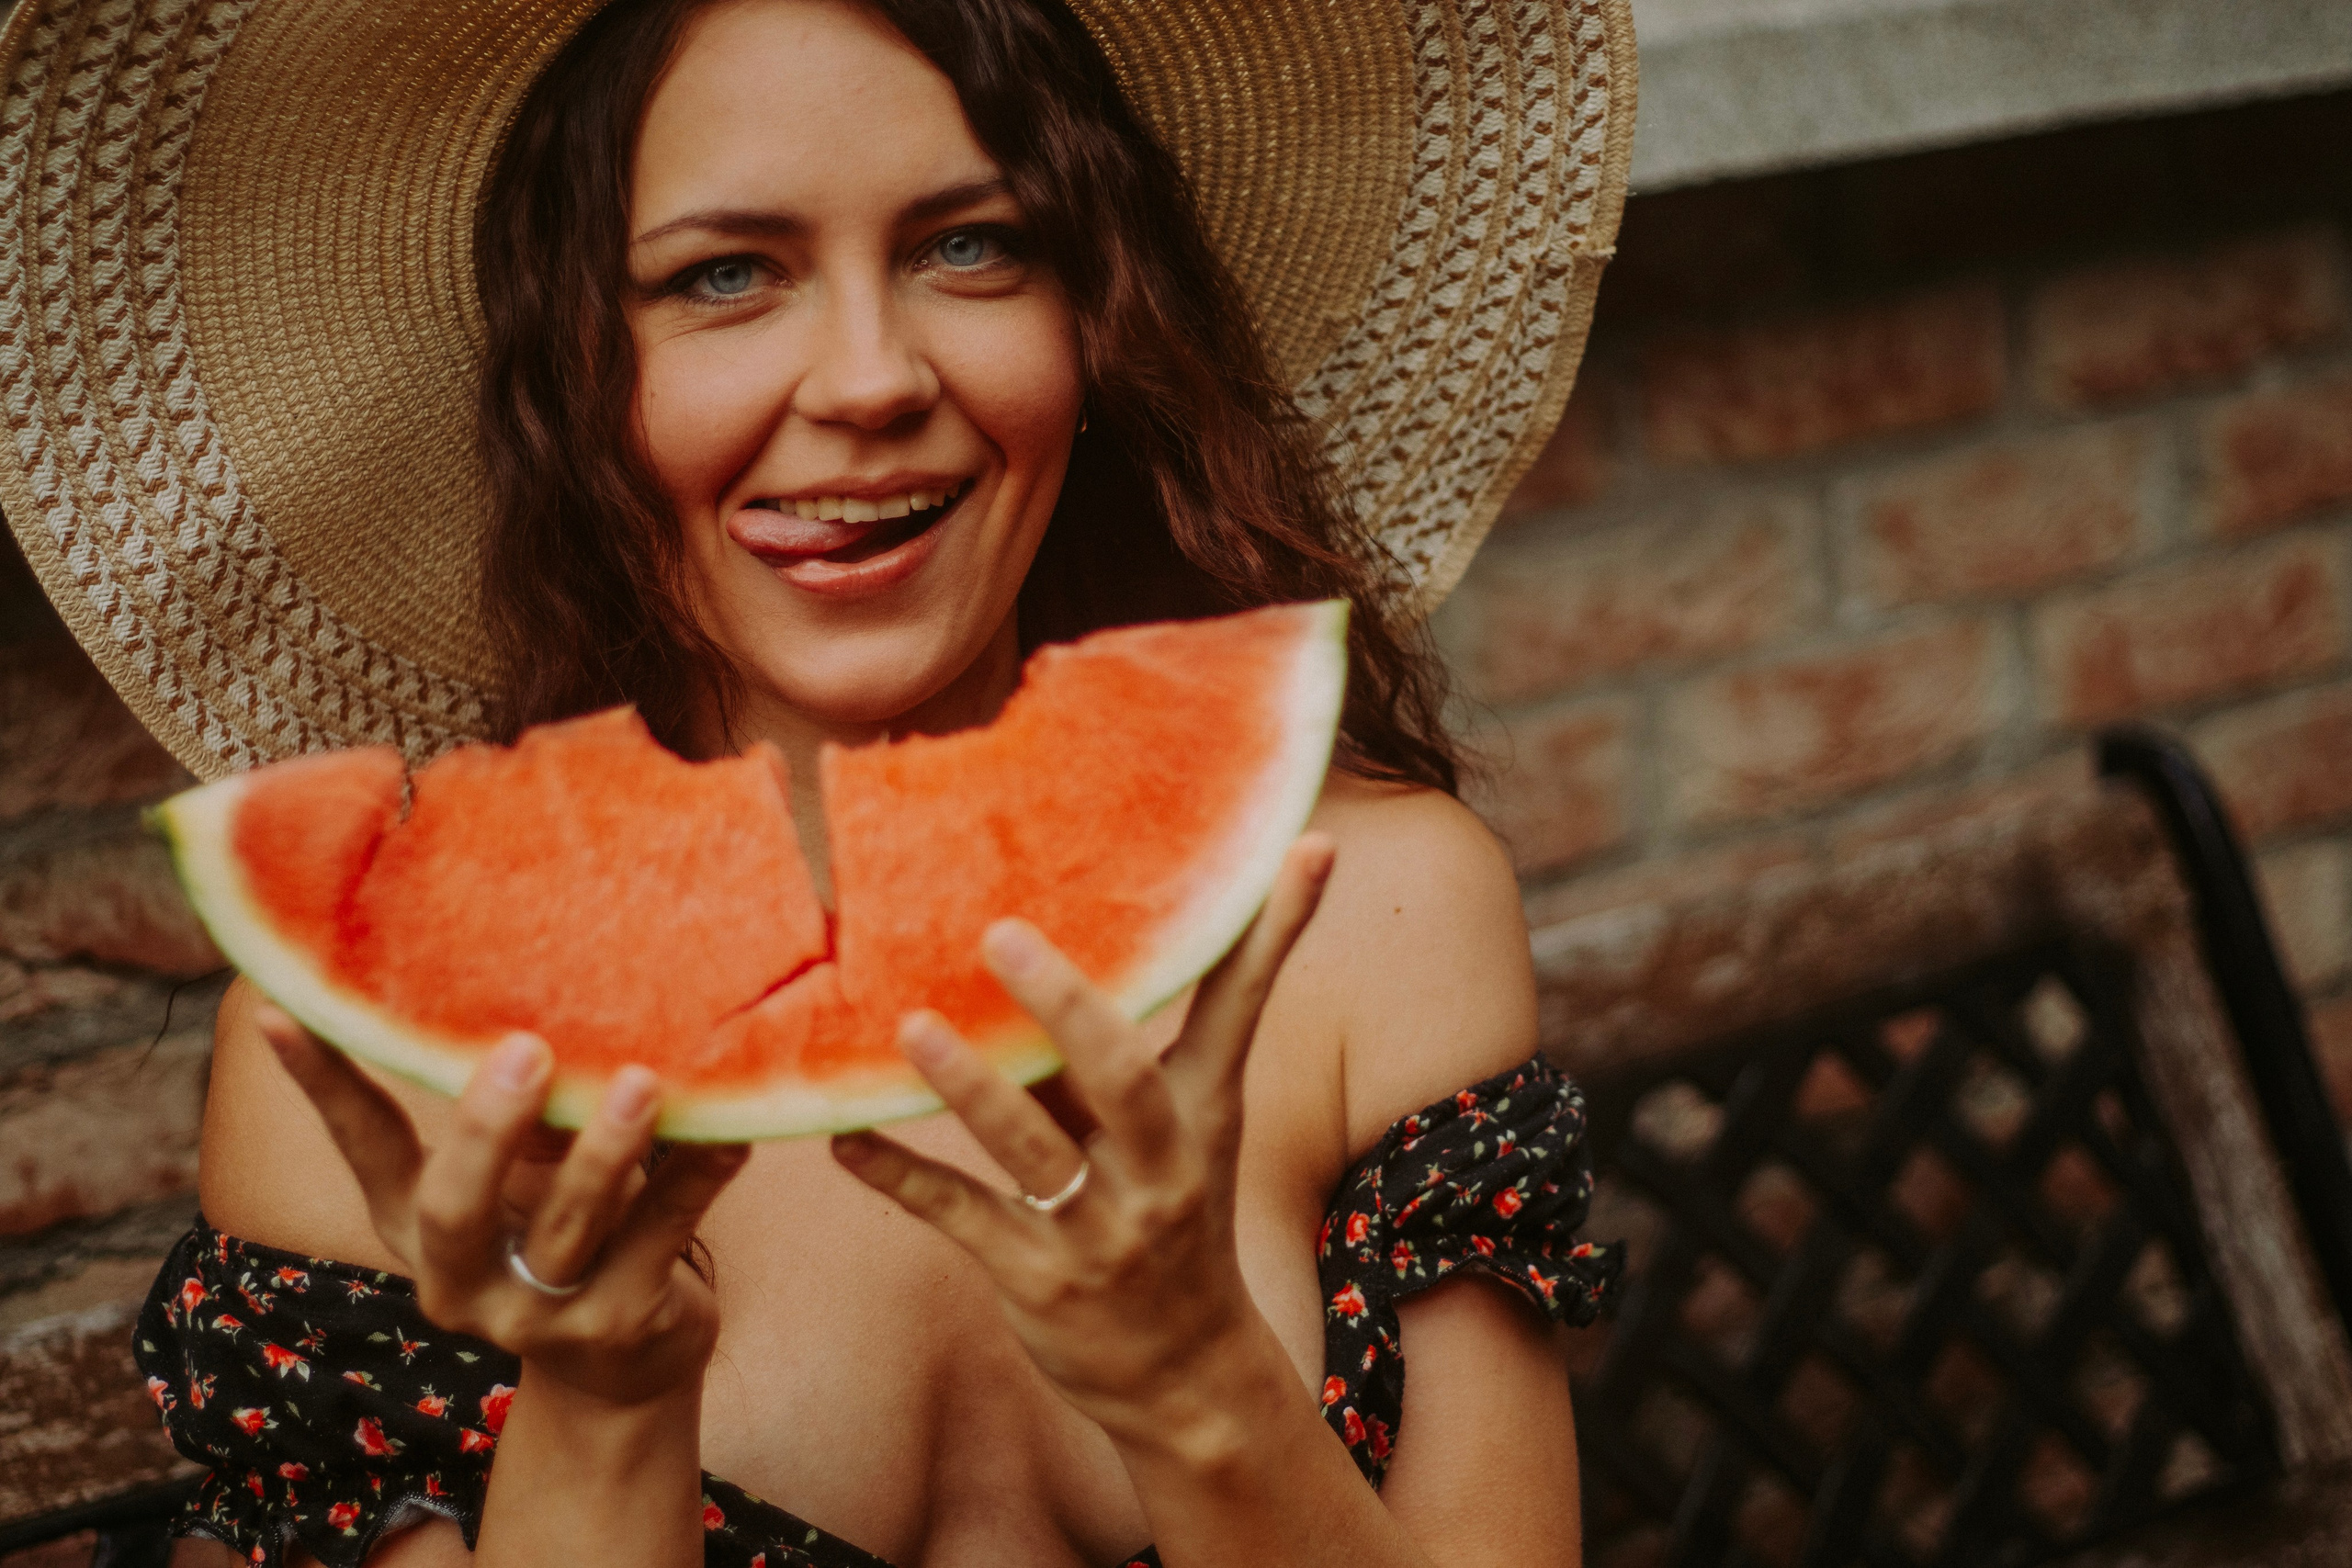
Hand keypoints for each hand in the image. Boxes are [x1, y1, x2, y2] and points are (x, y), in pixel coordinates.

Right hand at [258, 1007, 747, 1406]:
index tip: (283, 1008)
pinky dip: (695, 1179)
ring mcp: (537, 1315)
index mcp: (418, 1226)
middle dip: (488, 1130)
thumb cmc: (564, 1236)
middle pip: (457, 1208)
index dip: (323, 1083)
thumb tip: (537, 1002)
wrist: (622, 1371)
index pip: (362, 1146)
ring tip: (640, 1084)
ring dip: (605, 1154)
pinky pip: (660, 1240)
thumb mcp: (519, 1183)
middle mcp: (461, 1279)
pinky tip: (731, 1131)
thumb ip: (518, 1119)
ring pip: (567, 1229)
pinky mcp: (617, 1327)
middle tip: (526, 1051)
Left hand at [830, 834, 1335, 1443]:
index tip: (1308, 844)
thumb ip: (1139, 1043)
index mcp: (1203, 1114)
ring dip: (969, 1087)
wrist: (1186, 1376)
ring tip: (911, 1027)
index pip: (1242, 1006)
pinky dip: (900, 1177)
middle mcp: (1160, 1169)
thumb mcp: (1189, 1131)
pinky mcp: (1037, 1280)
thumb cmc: (1174, 1219)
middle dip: (1066, 1007)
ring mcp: (1100, 1229)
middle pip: (1123, 1078)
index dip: (1275, 927)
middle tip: (1001, 933)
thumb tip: (1085, 950)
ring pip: (1031, 1149)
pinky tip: (843, 1140)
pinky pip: (961, 1217)